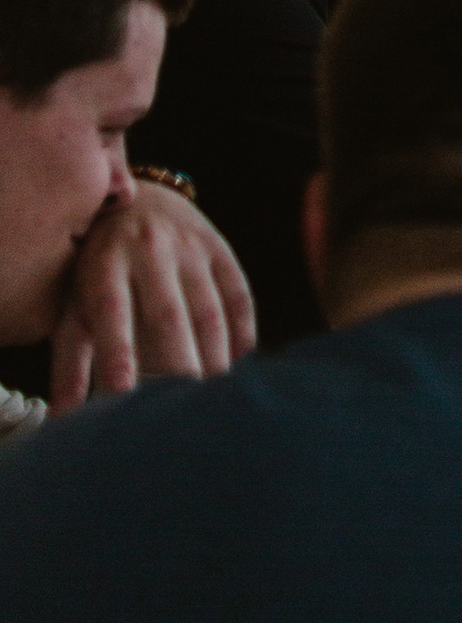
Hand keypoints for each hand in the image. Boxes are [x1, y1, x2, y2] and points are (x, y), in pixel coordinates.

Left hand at [48, 179, 255, 409]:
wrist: (136, 198)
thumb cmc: (94, 270)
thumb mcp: (73, 306)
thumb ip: (69, 365)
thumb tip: (59, 425)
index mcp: (104, 263)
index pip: (112, 312)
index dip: (118, 352)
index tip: (123, 394)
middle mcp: (149, 248)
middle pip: (169, 317)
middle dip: (177, 367)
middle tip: (180, 412)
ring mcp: (190, 245)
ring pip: (209, 311)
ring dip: (212, 359)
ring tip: (210, 401)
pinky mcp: (219, 247)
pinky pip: (238, 295)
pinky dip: (241, 335)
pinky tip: (237, 368)